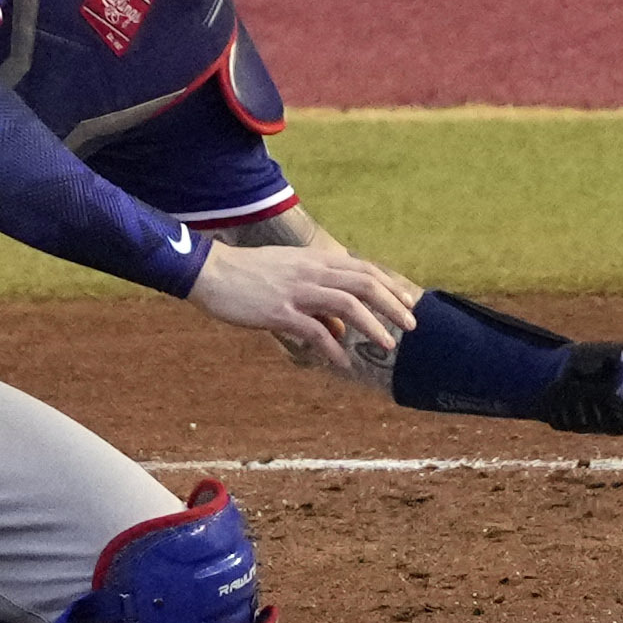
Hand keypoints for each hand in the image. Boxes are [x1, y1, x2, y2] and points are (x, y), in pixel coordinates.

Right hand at [192, 239, 418, 359]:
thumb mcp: (288, 279)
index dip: (389, 285)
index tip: (408, 301)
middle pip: (364, 284)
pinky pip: (314, 331)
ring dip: (373, 326)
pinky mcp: (279, 311)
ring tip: (389, 345)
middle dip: (393, 305)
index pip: (363, 268)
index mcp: (314, 260)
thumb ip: (317, 300)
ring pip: (348, 304)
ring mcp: (296, 291)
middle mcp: (311, 272)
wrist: (209, 272)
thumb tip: (340, 329)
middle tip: (412, 325)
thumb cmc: (248, 276)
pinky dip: (333, 348)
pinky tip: (342, 362)